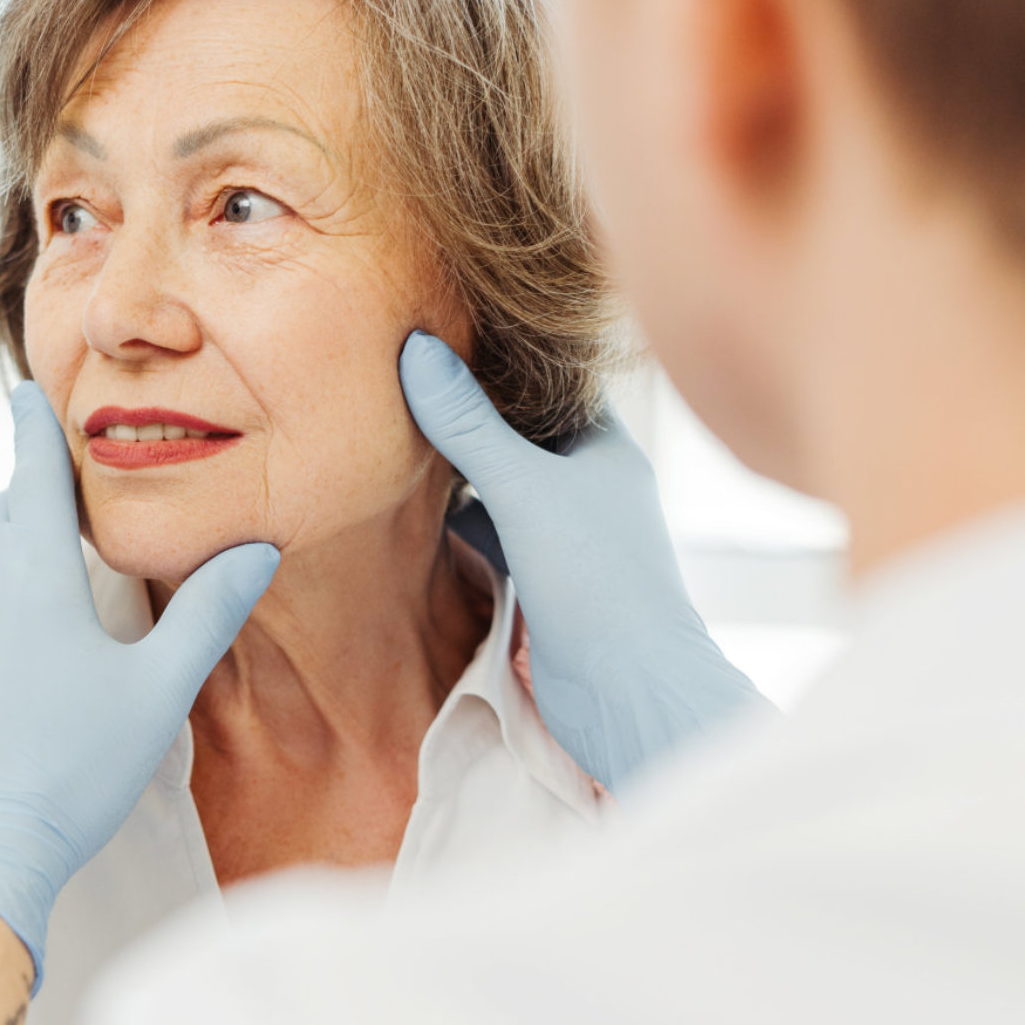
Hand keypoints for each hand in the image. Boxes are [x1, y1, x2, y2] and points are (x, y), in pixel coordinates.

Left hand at [0, 381, 278, 989]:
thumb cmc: (73, 774)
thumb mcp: (157, 691)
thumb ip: (210, 611)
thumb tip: (259, 549)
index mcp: (33, 570)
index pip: (34, 469)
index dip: (35, 425)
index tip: (28, 393)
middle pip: (2, 518)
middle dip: (33, 516)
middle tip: (67, 546)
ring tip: (29, 617)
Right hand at [402, 333, 767, 791]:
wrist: (628, 695)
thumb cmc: (597, 582)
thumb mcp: (525, 490)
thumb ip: (469, 424)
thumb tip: (415, 348)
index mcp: (606, 445)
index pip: (551, 381)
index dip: (499, 356)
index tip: (442, 329)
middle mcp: (591, 483)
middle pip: (521, 430)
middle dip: (471, 410)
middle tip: (405, 378)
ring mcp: (567, 532)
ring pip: (504, 483)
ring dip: (461, 468)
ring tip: (397, 432)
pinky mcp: (544, 577)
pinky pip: (494, 530)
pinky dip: (460, 518)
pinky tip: (416, 508)